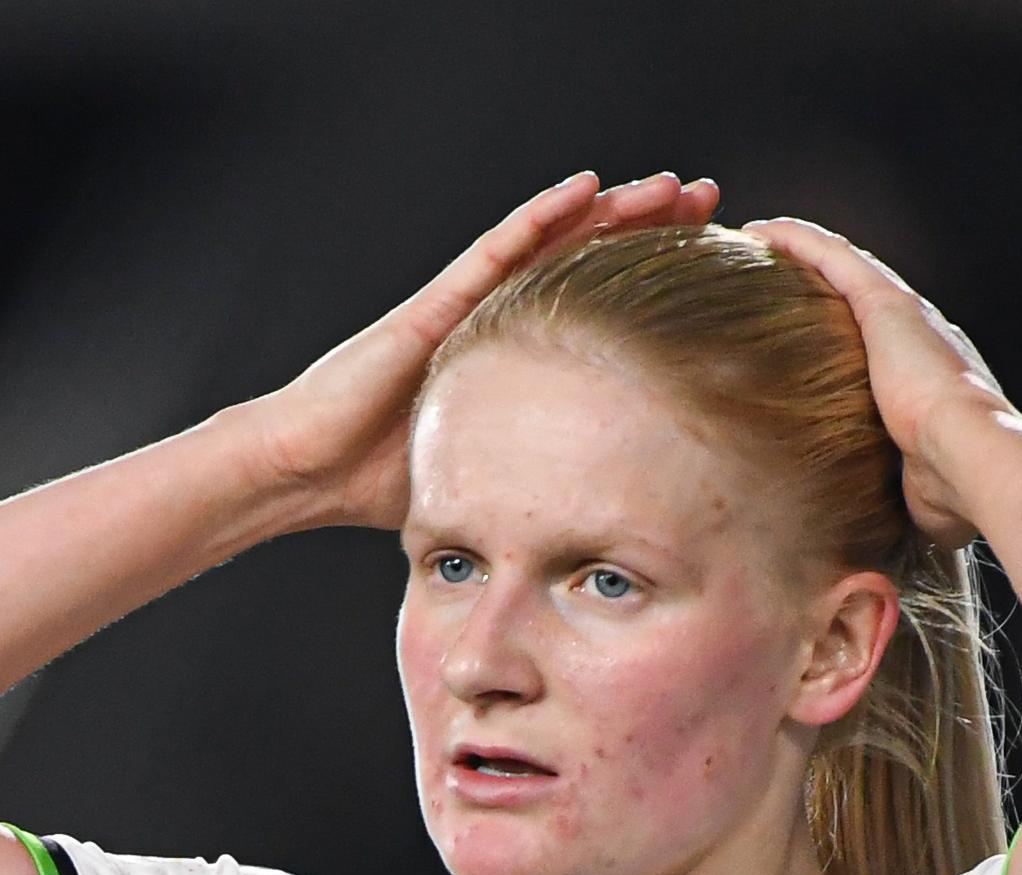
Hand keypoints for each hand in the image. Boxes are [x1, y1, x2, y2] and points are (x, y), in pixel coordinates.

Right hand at [252, 171, 719, 531]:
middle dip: (649, 231)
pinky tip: (586, 190)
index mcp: (515, 362)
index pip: (595, 310)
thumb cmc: (378, 483)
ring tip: (671, 188)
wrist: (309, 471)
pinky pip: (499, 249)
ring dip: (613, 211)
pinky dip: (542, 216)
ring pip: (555, 243)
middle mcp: (497, 321)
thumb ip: (536, 491)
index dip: (650, 286)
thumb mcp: (486, 488)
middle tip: (713, 204)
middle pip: (587, 262)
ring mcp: (467, 305)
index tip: (709, 270)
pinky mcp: (437, 302)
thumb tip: (597, 540)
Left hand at [739, 218, 1008, 548]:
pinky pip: (831, 257)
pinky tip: (759, 231)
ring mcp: (904, 315)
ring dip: (801, 251)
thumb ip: (898, 506)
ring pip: (843, 266)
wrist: (975, 461)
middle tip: (776, 278)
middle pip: (860, 299)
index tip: (811, 341)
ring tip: (757, 242)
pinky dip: (795, 241)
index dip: (845, 338)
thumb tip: (877, 554)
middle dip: (819, 284)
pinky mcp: (885, 303)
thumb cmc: (953, 495)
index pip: (881, 350)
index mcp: (931, 381)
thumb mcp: (920, 500)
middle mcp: (921, 336)